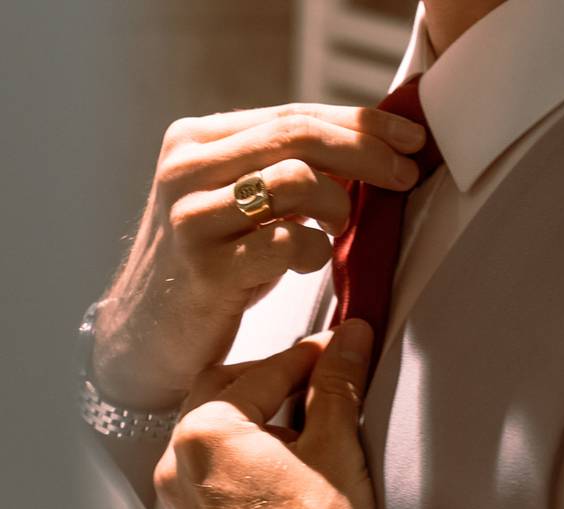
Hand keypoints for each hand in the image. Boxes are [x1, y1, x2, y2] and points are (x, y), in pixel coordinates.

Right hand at [93, 103, 424, 408]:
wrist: (148, 334)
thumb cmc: (213, 265)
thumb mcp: (242, 203)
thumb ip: (288, 169)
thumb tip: (373, 149)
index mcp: (197, 140)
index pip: (294, 114)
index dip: (362, 122)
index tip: (410, 138)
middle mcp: (187, 167)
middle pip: (299, 136)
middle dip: (367, 153)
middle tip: (405, 175)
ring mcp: (192, 216)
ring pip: (295, 179)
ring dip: (336, 206)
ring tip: (336, 229)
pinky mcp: (206, 267)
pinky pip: (289, 241)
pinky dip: (316, 250)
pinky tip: (311, 260)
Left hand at [154, 319, 375, 508]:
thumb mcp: (336, 449)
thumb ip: (338, 384)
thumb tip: (348, 342)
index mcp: (205, 435)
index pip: (266, 369)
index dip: (314, 352)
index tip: (342, 343)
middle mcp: (179, 463)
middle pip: (228, 388)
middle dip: (279, 376)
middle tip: (324, 372)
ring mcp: (181, 495)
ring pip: (218, 425)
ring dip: (262, 410)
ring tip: (310, 416)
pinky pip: (214, 462)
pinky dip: (247, 445)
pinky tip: (286, 455)